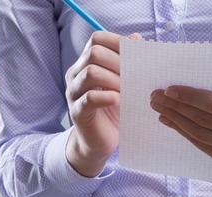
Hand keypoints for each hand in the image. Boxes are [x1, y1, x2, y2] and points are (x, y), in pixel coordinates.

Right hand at [65, 32, 140, 176]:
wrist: (99, 142)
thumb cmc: (113, 112)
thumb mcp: (123, 84)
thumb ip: (127, 62)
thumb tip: (137, 38)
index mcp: (86, 64)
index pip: (96, 40)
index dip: (116, 41)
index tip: (135, 53)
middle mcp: (76, 75)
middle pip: (93, 53)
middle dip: (118, 62)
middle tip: (133, 75)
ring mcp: (74, 94)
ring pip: (91, 73)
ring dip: (114, 79)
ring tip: (126, 90)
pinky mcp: (77, 112)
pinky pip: (90, 98)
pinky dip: (108, 97)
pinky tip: (119, 101)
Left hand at [149, 83, 211, 164]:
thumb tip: (189, 90)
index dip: (190, 97)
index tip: (170, 89)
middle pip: (203, 119)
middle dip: (176, 107)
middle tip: (157, 97)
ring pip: (198, 133)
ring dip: (175, 120)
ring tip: (159, 108)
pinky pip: (200, 144)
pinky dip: (182, 132)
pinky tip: (169, 121)